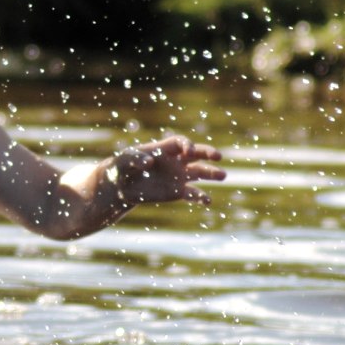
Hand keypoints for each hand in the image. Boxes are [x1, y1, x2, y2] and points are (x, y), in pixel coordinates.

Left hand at [110, 136, 225, 205]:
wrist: (121, 187)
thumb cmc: (122, 167)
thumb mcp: (123, 160)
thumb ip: (135, 158)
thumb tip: (149, 163)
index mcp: (164, 148)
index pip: (181, 142)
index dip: (187, 145)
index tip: (189, 151)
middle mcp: (176, 160)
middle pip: (197, 154)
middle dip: (208, 153)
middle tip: (218, 156)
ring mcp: (179, 176)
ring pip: (200, 172)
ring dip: (211, 173)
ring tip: (222, 175)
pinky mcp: (178, 192)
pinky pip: (192, 193)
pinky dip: (200, 197)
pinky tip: (207, 201)